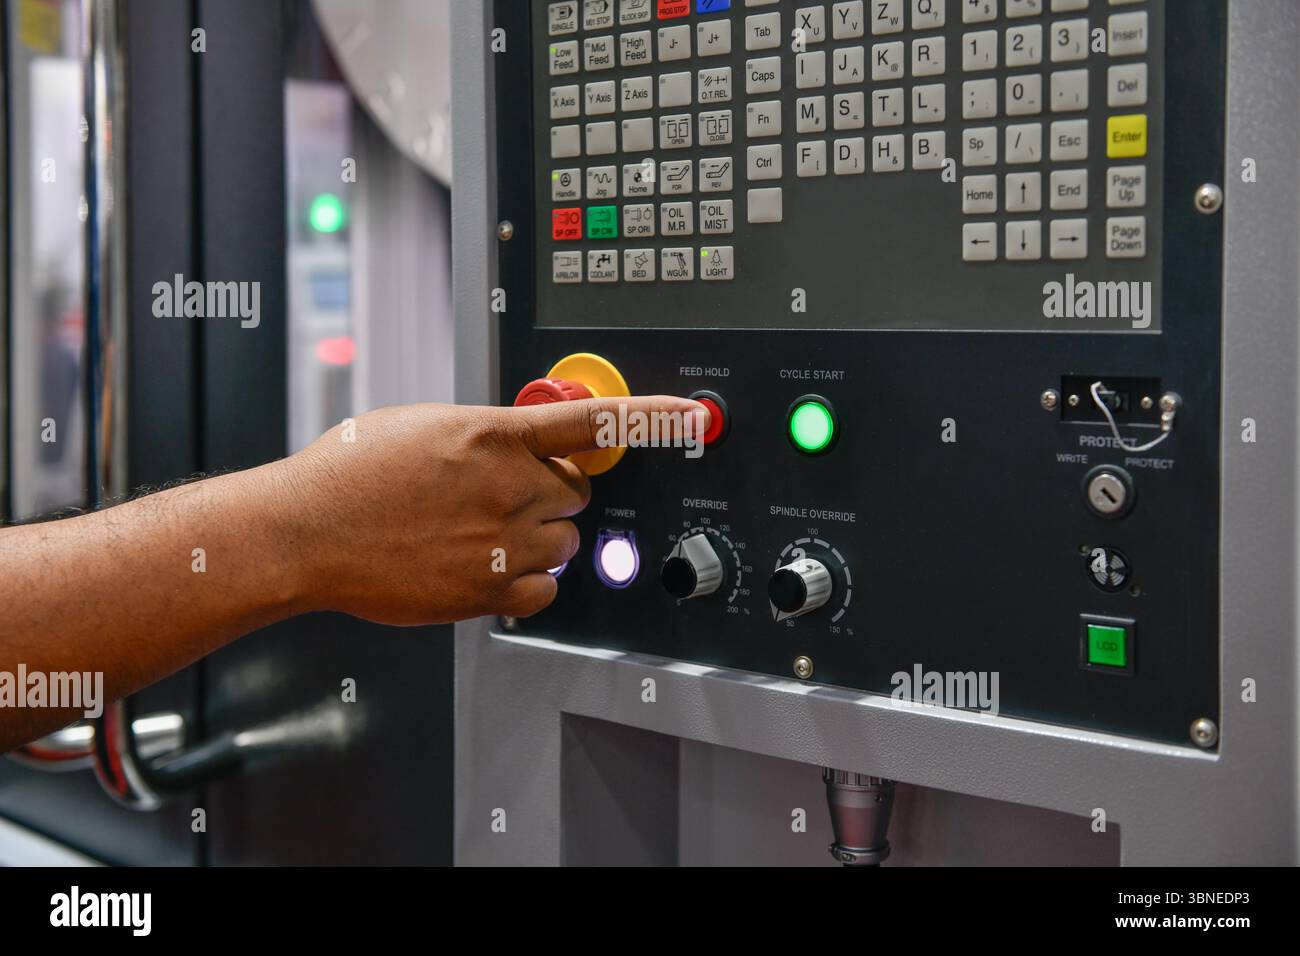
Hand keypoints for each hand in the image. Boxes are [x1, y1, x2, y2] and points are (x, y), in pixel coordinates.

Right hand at [279, 397, 708, 624]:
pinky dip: (525, 581)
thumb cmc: (351, 473)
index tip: (691, 415)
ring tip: (478, 533)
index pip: (589, 421)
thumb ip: (488, 432)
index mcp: (493, 434)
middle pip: (577, 493)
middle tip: (498, 498)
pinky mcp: (490, 590)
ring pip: (565, 543)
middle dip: (550, 495)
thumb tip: (521, 444)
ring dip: (536, 538)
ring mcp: (502, 541)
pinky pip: (547, 589)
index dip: (650, 416)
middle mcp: (508, 486)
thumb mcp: (425, 424)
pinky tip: (482, 566)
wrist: (306, 531)